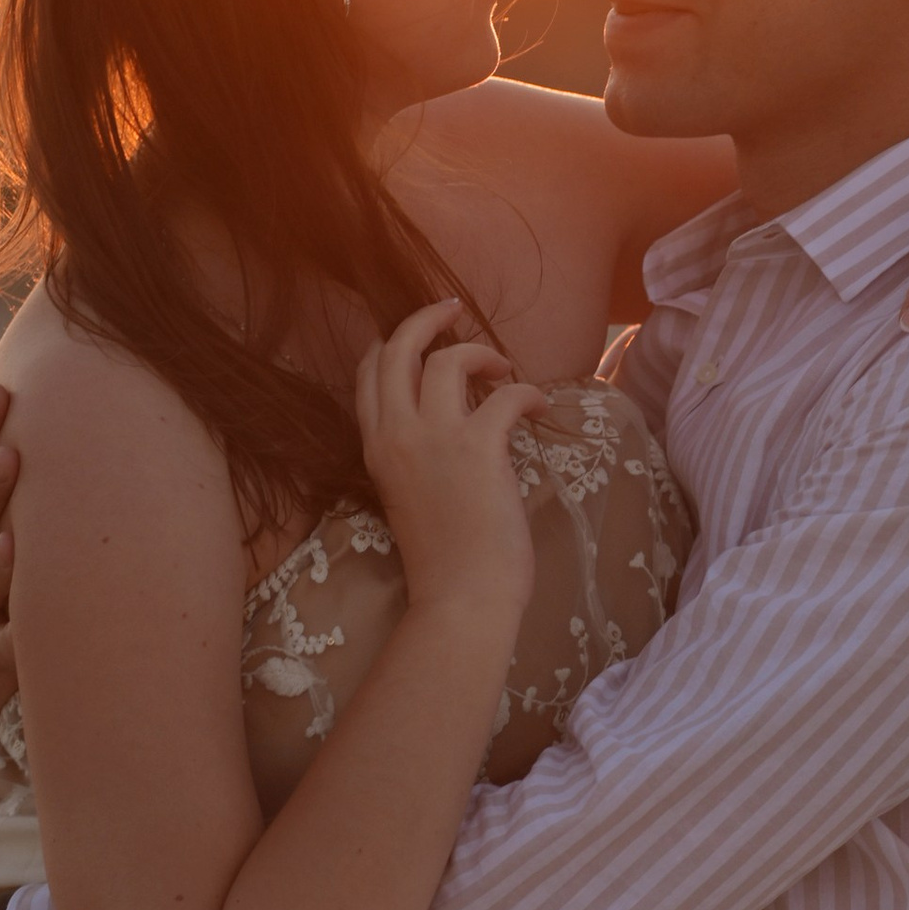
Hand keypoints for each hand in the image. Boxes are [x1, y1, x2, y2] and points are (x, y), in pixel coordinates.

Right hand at [355, 303, 548, 621]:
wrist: (460, 599)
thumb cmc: (442, 561)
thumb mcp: (407, 496)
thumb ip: (416, 455)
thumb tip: (453, 421)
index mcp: (375, 447)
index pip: (368, 374)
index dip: (393, 345)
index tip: (421, 338)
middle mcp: (396, 433)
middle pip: (398, 349)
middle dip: (427, 319)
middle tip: (454, 311)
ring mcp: (434, 438)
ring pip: (448, 359)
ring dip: (483, 354)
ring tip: (505, 372)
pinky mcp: (479, 446)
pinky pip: (506, 394)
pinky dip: (528, 393)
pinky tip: (540, 409)